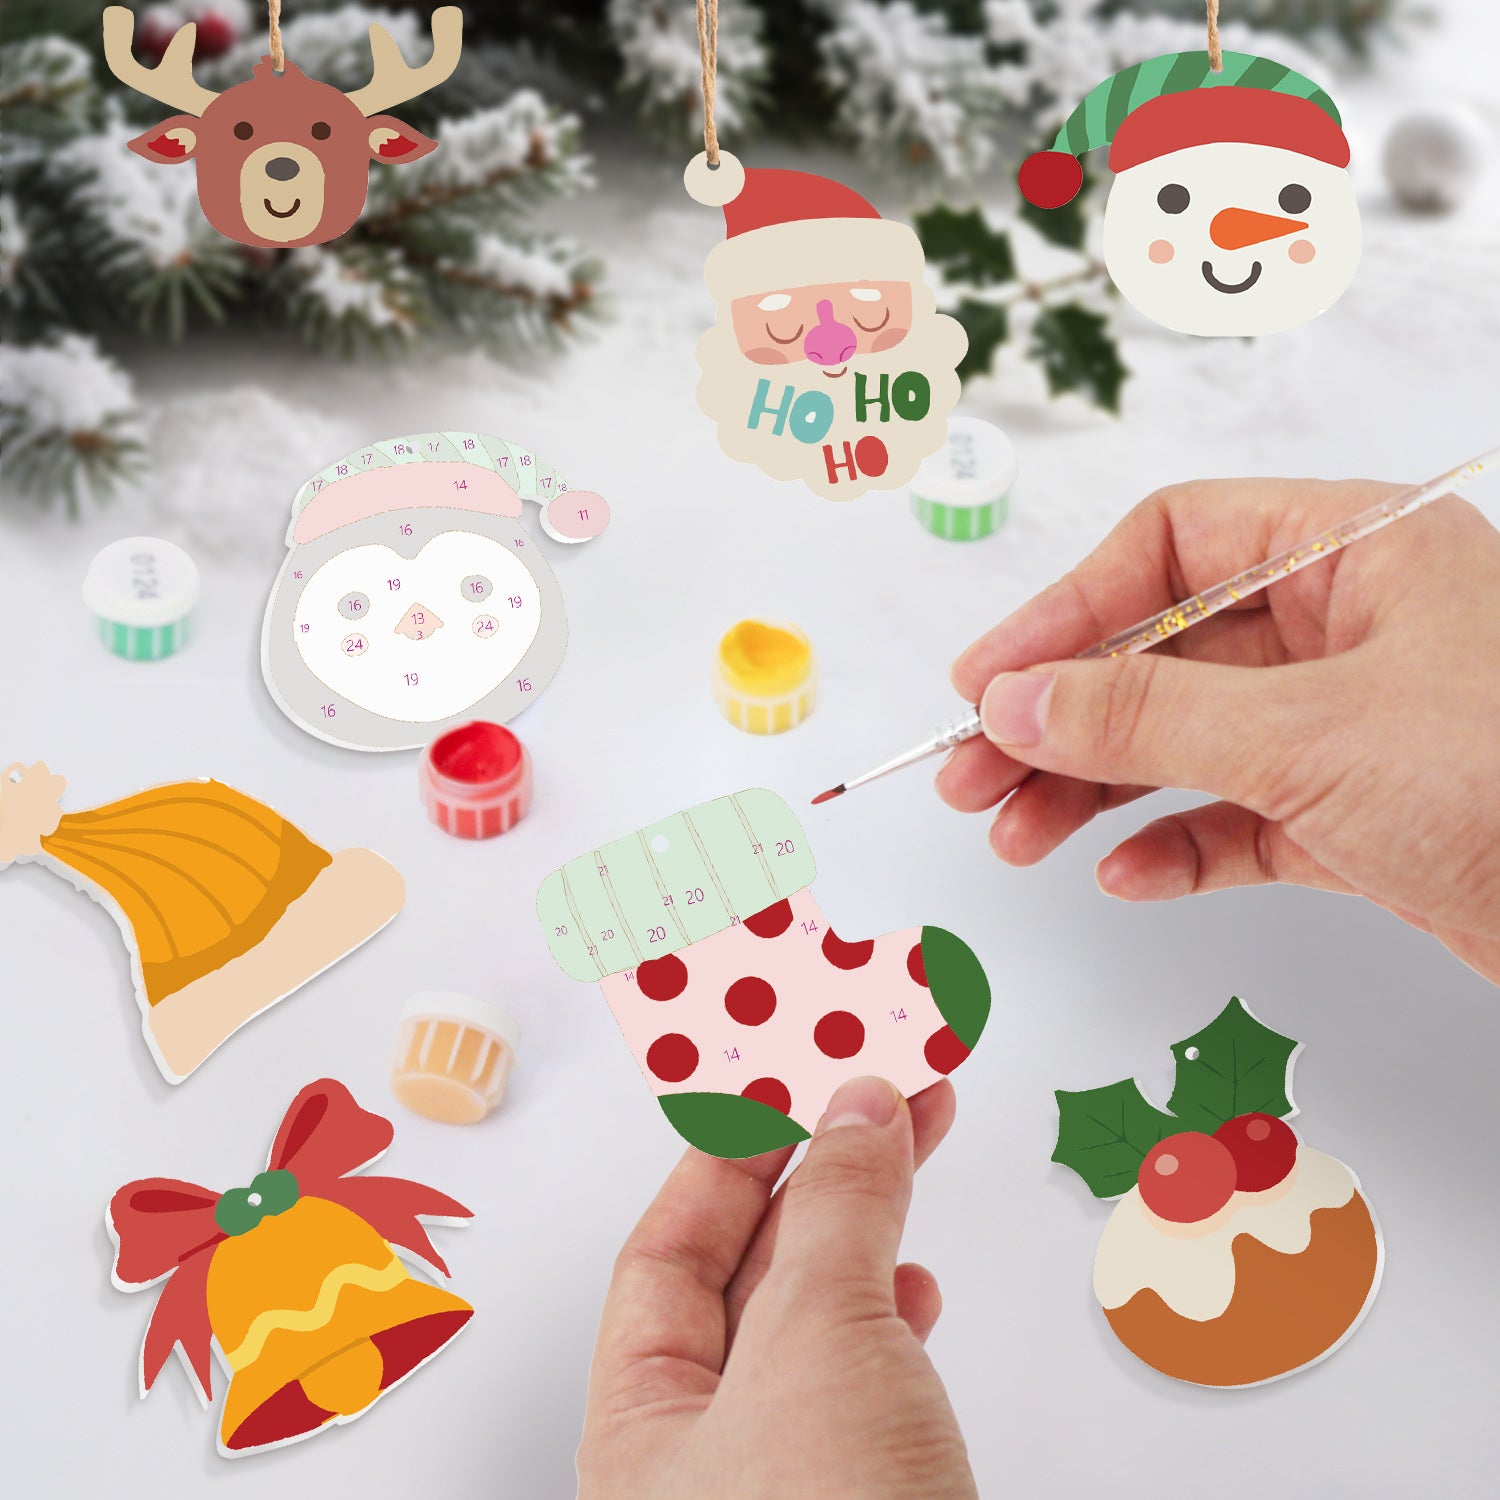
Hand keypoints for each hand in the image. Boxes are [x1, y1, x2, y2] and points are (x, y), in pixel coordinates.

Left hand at [576, 1077, 976, 1499]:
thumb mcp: (818, 1339)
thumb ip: (837, 1213)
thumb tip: (857, 1113)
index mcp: (641, 1427)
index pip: (666, 1254)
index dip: (726, 1158)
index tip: (783, 1087)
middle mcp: (703, 1459)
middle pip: (750, 1273)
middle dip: (819, 1172)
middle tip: (869, 1091)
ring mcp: (787, 1482)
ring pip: (818, 1319)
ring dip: (868, 1224)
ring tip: (911, 1137)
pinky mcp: (863, 1497)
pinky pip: (867, 1376)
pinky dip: (895, 1315)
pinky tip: (915, 1285)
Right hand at [937, 480, 1499, 984]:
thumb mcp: (1308, 736)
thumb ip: (1143, 715)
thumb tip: (1011, 701)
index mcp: (1358, 550)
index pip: (1171, 546)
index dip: (1065, 609)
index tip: (989, 681)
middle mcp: (1353, 625)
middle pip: (1163, 651)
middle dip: (1062, 718)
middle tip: (974, 778)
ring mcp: (1356, 722)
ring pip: (1190, 739)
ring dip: (1097, 788)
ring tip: (1016, 837)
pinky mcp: (1364, 813)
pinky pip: (1242, 815)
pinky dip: (1178, 844)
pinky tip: (1127, 875)